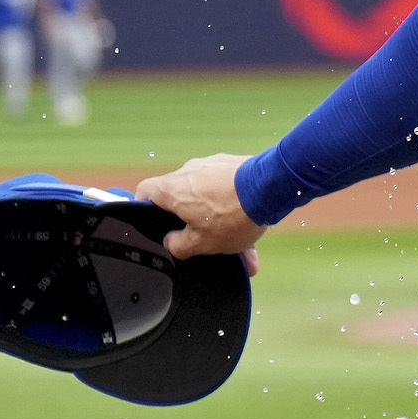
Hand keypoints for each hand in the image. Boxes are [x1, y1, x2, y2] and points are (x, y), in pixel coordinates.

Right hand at [135, 154, 263, 271]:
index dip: (144, 207)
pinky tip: (254, 243)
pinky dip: (238, 214)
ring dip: (222, 225)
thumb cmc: (232, 214)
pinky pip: (230, 193)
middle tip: (206, 244)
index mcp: (173, 189)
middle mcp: (190, 172)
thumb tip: (171, 242)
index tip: (154, 222)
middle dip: (194, 224)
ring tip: (241, 252)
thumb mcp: (200, 243)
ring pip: (210, 200)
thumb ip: (178, 246)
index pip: (145, 192)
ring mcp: (213, 167)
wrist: (272, 187)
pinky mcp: (235, 166)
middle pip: (182, 200)